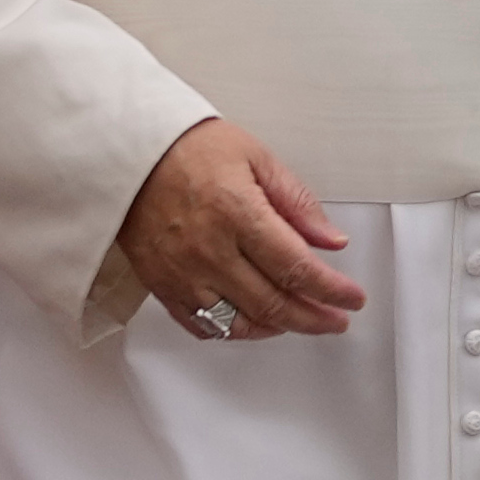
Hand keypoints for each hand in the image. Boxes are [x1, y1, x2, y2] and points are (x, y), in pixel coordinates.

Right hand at [116, 117, 364, 344]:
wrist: (127, 154)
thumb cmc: (187, 148)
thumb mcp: (255, 157)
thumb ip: (296, 201)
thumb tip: (330, 240)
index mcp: (237, 213)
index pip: (297, 267)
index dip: (332, 290)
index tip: (352, 298)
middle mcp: (210, 250)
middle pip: (275, 304)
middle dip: (315, 318)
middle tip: (336, 319)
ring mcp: (183, 274)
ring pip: (242, 323)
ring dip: (280, 328)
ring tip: (302, 320)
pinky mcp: (162, 286)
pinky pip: (204, 326)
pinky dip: (237, 330)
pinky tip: (257, 322)